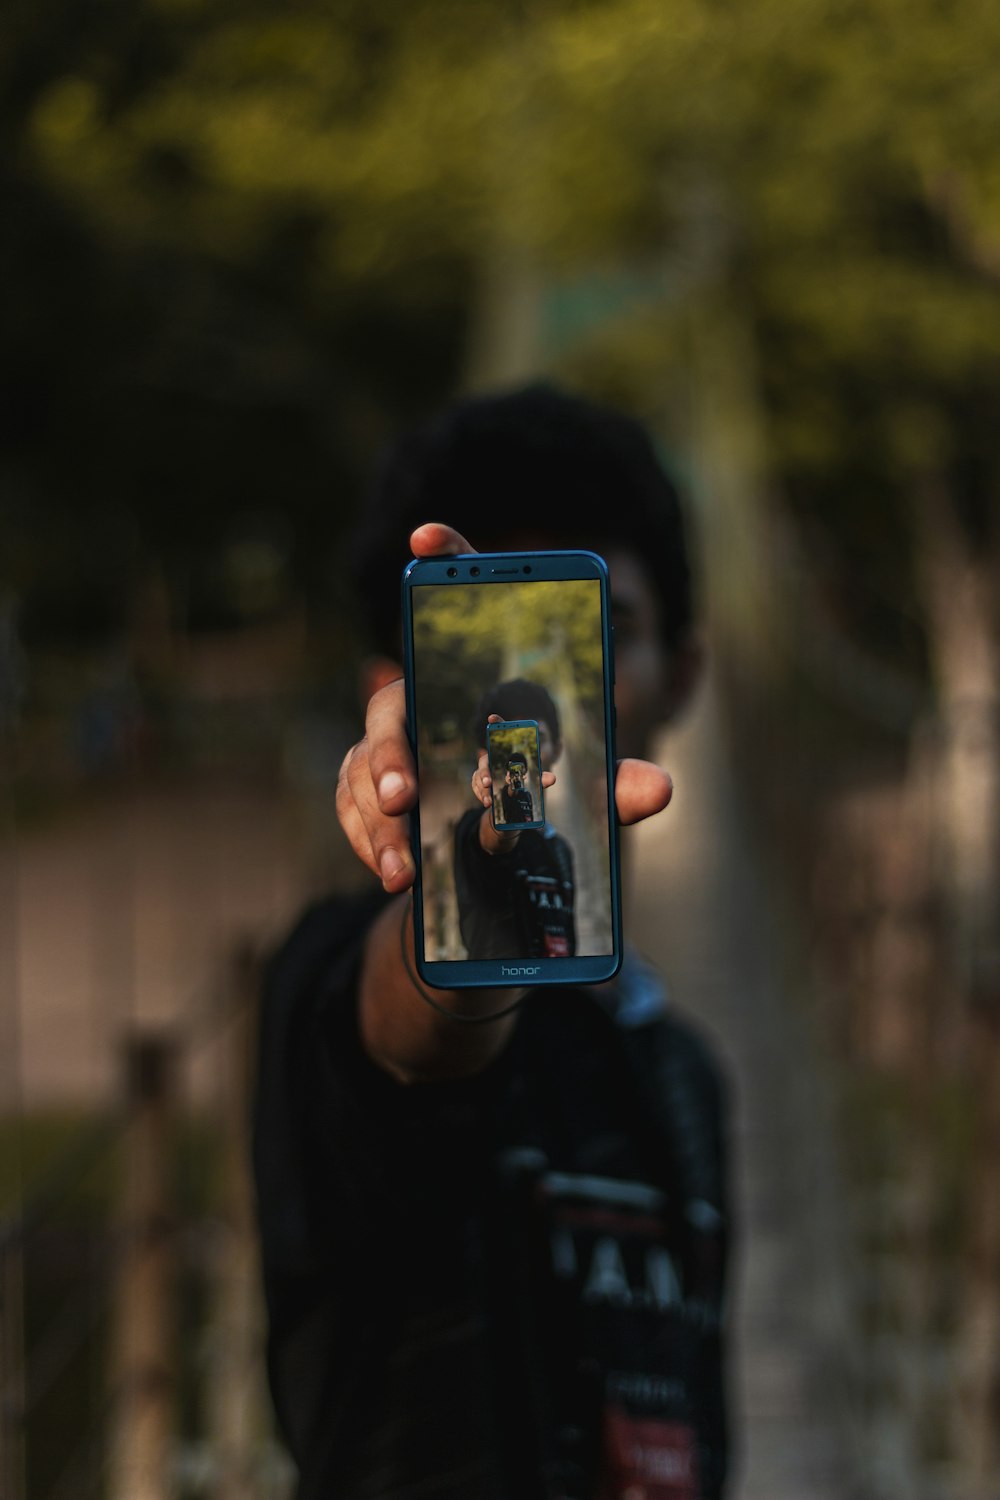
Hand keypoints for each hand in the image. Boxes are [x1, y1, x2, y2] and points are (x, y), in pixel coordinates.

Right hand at [336, 523, 672, 892]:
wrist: (490, 863)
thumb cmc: (537, 799)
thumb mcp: (586, 792)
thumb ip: (617, 785)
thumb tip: (660, 789)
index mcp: (479, 678)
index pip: (458, 605)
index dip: (445, 561)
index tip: (426, 536)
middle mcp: (425, 698)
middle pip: (393, 697)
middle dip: (391, 747)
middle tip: (405, 790)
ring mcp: (391, 745)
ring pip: (365, 760)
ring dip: (377, 807)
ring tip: (402, 852)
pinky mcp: (368, 789)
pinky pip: (352, 805)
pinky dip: (371, 839)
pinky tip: (396, 870)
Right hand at [471, 714, 556, 811]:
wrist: (512, 799)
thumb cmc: (523, 782)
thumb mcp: (534, 780)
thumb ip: (541, 778)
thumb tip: (552, 778)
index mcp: (506, 752)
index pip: (500, 734)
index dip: (497, 723)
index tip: (492, 717)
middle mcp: (493, 759)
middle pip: (485, 759)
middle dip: (485, 771)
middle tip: (488, 781)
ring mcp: (485, 771)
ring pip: (479, 775)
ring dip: (482, 786)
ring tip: (488, 796)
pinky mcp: (480, 783)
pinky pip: (477, 787)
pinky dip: (481, 795)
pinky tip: (487, 801)